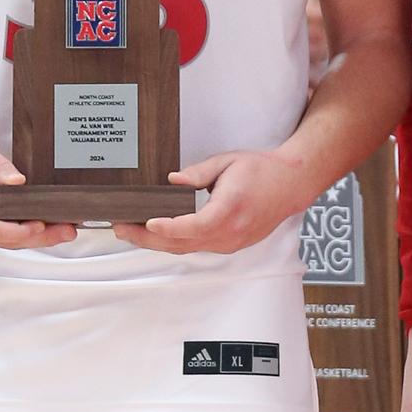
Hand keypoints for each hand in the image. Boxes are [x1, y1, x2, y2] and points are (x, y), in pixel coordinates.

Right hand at [0, 124, 74, 248]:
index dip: (21, 232)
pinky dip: (18, 236)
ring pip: (1, 243)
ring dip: (32, 239)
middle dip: (38, 238)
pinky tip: (39, 229)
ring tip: (61, 230)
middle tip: (69, 230)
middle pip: (2, 240)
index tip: (44, 225)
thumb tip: (20, 181)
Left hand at [111, 149, 310, 255]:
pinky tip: (157, 235)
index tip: (146, 222)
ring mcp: (231, 243)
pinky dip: (176, 243)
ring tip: (131, 232)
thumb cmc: (261, 170)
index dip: (167, 228)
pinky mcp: (231, 245)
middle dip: (148, 238)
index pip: (192, 227)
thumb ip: (198, 173)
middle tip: (120, 228)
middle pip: (182, 243)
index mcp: (230, 209)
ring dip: (158, 243)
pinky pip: (198, 247)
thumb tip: (172, 180)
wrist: (291, 184)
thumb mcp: (227, 162)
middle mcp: (230, 232)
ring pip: (188, 248)